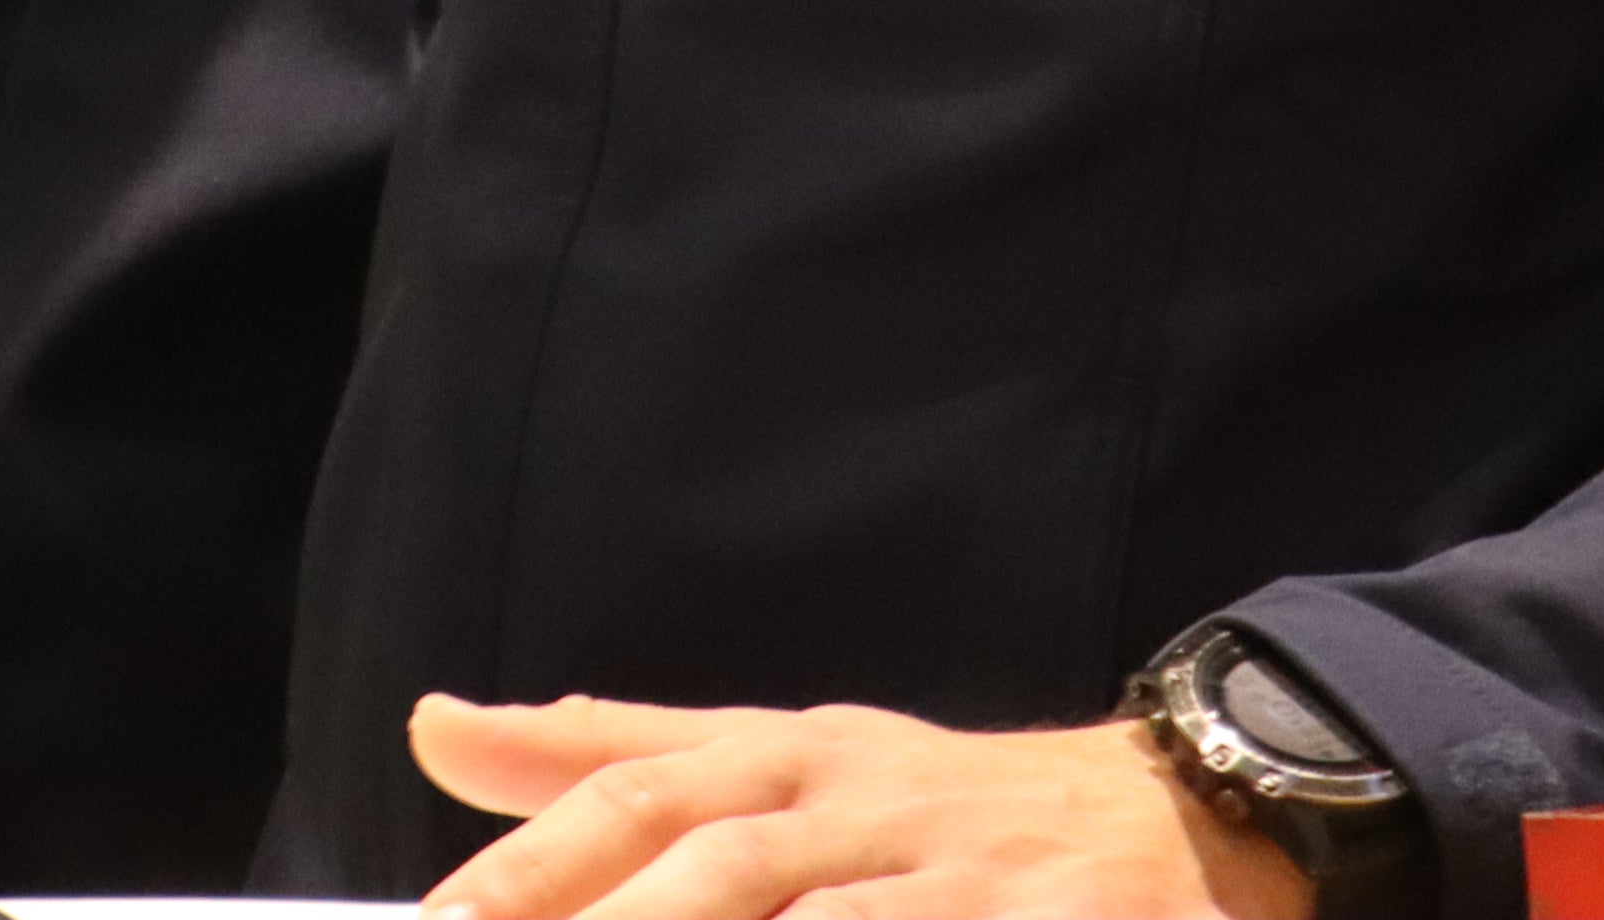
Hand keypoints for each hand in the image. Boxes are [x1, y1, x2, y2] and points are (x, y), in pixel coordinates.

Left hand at [409, 692, 1316, 919]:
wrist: (1171, 812)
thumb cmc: (931, 803)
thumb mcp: (776, 756)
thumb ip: (607, 754)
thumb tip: (432, 728)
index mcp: (788, 755)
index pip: (639, 794)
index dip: (538, 862)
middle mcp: (870, 804)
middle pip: (725, 865)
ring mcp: (972, 875)